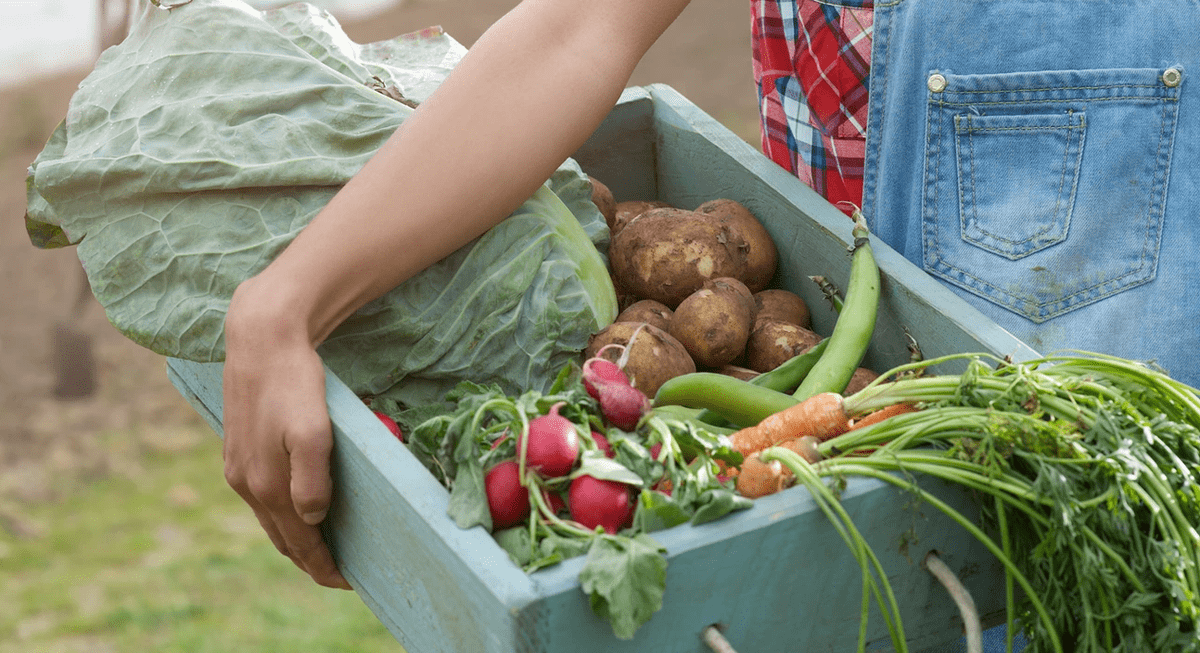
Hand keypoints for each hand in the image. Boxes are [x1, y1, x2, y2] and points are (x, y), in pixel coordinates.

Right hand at [220, 279, 351, 589]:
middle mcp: (246, 483)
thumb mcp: (313, 432)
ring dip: (295, 539)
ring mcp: (238, 467)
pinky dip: (282, 514)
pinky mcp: (238, 449)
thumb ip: (311, 480)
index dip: (323, 566)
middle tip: (339, 573)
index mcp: (266, 484)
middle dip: (310, 560)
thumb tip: (312, 520)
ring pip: (270, 519)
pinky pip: (262, 497)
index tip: (347, 581)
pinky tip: (298, 509)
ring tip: (322, 549)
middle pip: (281, 538)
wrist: (261, 339)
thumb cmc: (294, 383)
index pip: (298, 542)